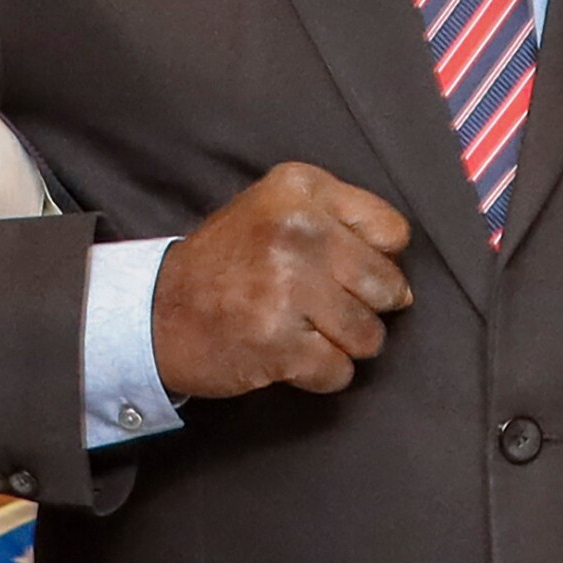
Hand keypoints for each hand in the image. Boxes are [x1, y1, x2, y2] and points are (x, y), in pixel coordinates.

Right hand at [147, 163, 412, 396]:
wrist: (156, 311)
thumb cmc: (227, 263)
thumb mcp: (276, 208)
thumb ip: (343, 222)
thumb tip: (405, 287)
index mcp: (301, 188)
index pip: (392, 233)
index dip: (373, 260)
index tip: (337, 269)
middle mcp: (297, 229)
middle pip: (387, 287)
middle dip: (362, 308)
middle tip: (319, 308)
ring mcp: (288, 287)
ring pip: (369, 336)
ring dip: (341, 344)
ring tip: (301, 331)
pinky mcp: (279, 342)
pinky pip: (338, 371)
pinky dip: (319, 374)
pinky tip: (287, 355)